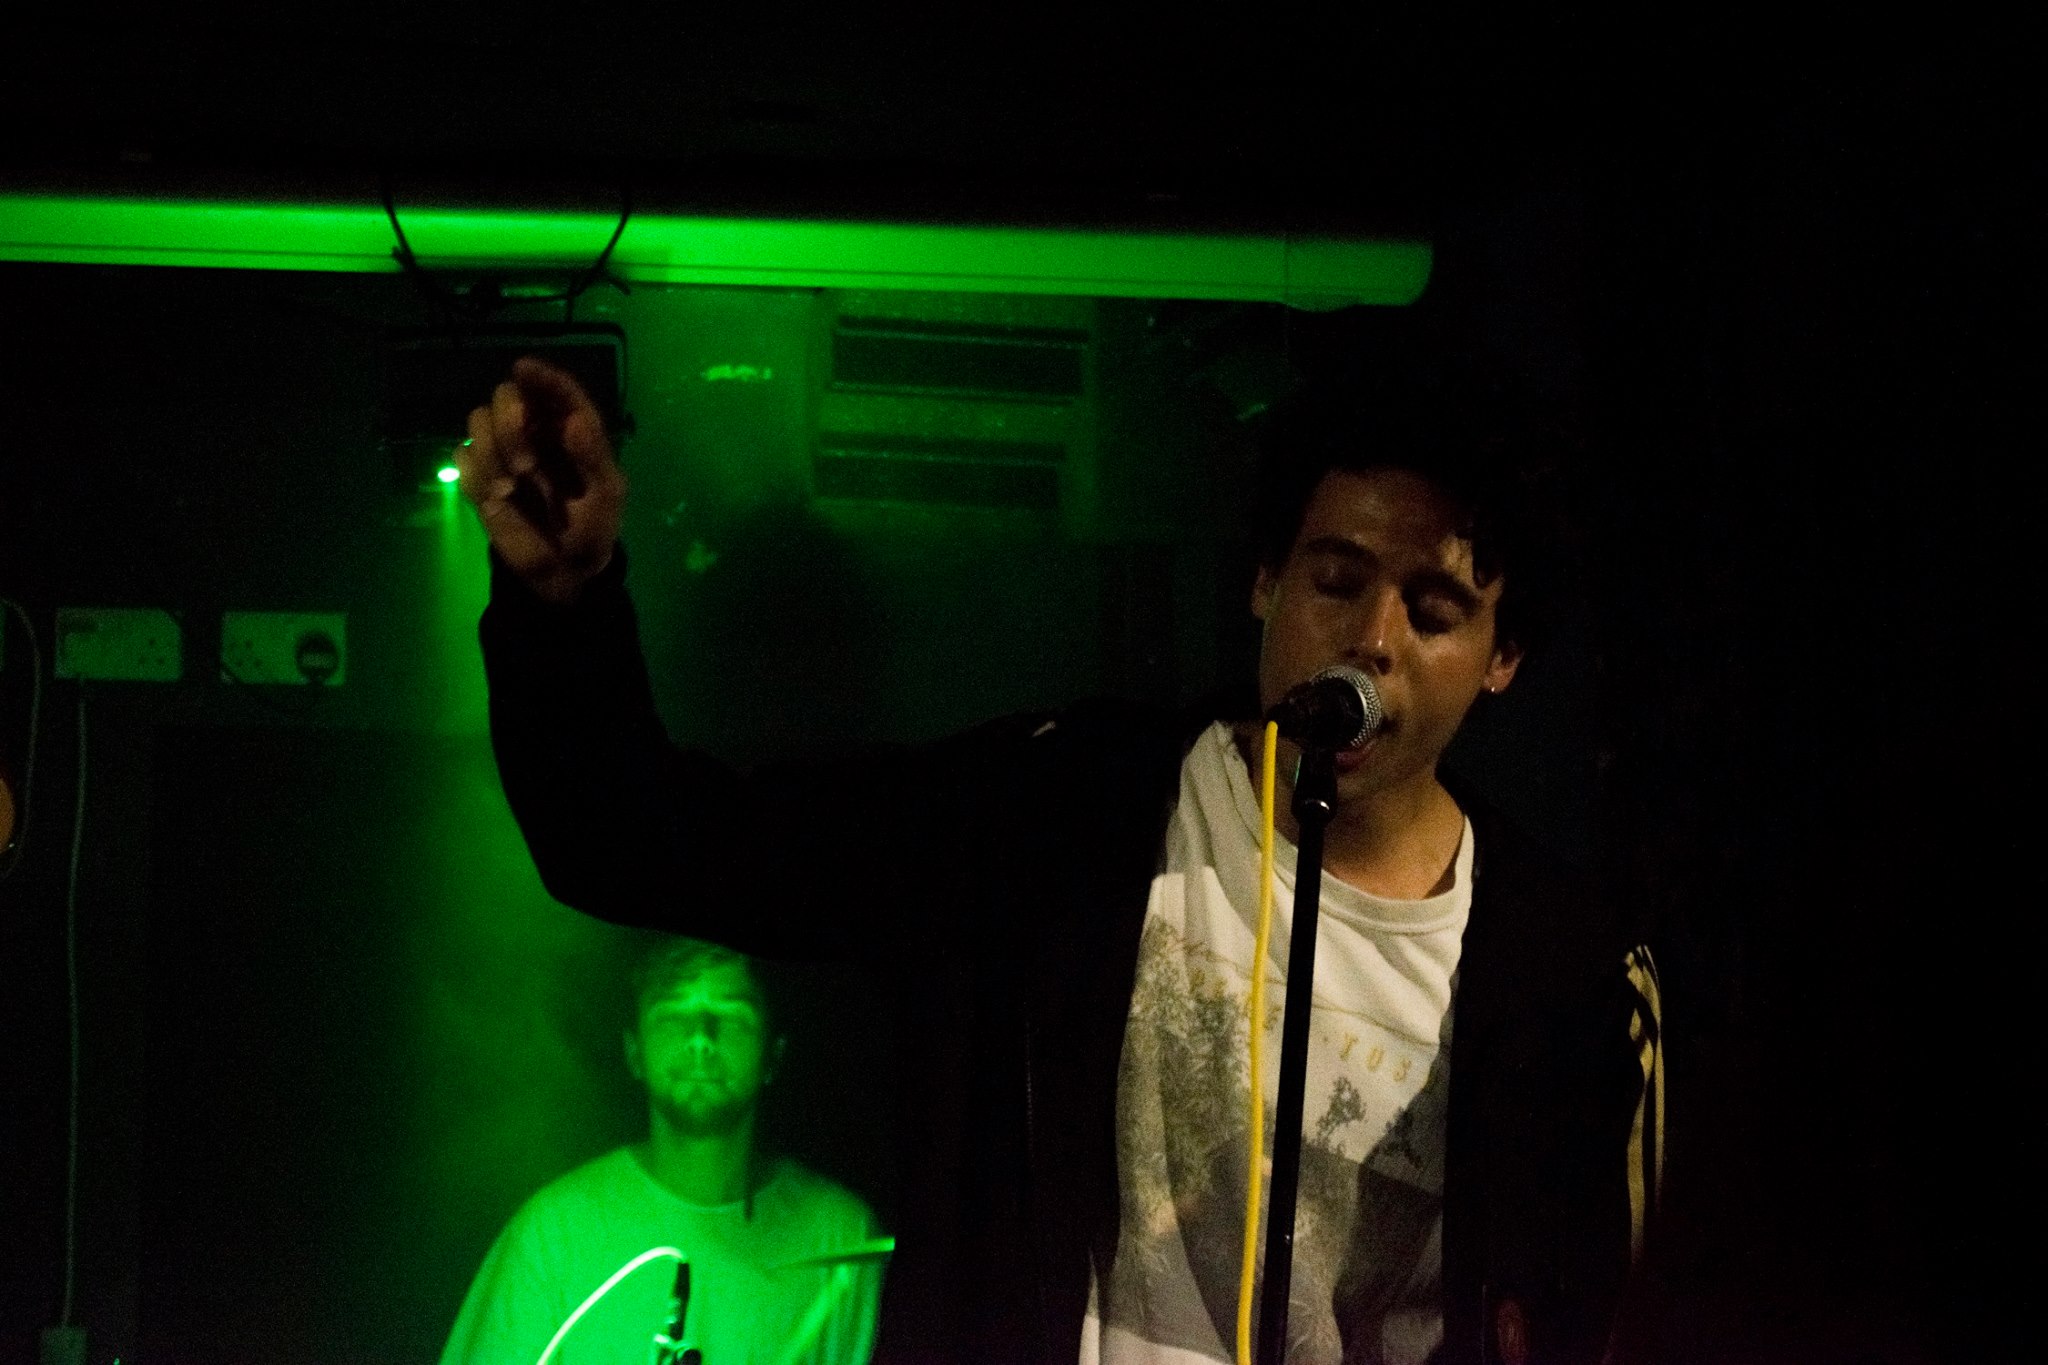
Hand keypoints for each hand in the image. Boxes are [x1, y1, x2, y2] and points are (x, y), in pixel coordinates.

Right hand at [461, 357, 626, 603]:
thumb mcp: (606, 496)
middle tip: (525, 465)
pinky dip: (474, 473)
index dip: (541, 375)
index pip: (555, 390)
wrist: (564, 571)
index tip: (524, 369)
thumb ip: (594, 456)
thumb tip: (575, 421)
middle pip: (506, 395)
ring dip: (491, 451)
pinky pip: (461, 454)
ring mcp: (503, 451)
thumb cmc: (592, 527)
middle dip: (509, 423)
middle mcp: (535, 432)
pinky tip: (495, 498)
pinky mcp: (479, 475)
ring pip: (477, 420)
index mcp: (571, 430)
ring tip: (511, 488)